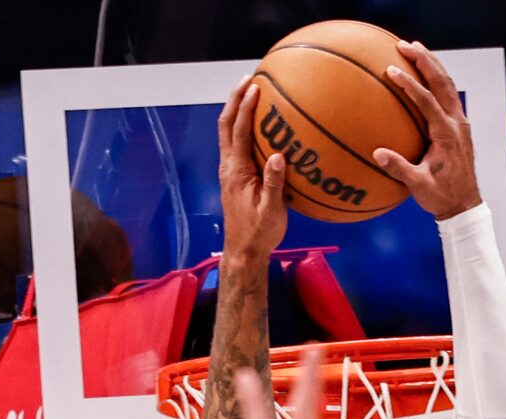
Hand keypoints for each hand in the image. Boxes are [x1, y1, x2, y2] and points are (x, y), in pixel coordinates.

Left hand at [218, 78, 286, 265]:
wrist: (243, 252)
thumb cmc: (259, 234)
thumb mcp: (271, 212)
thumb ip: (274, 184)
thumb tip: (278, 156)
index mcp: (237, 171)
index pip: (239, 131)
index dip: (246, 107)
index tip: (256, 87)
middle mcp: (228, 167)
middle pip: (226, 124)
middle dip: (235, 99)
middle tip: (248, 79)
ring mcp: (229, 171)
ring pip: (227, 133)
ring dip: (235, 111)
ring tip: (249, 94)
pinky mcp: (233, 177)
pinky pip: (234, 144)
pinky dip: (241, 127)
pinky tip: (255, 125)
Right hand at [374, 41, 481, 218]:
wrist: (465, 205)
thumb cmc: (441, 198)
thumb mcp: (419, 186)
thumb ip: (399, 169)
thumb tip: (377, 154)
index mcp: (447, 135)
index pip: (427, 101)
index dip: (410, 84)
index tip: (392, 70)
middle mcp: (457, 124)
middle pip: (442, 82)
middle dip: (424, 60)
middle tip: (404, 45)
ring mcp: (461, 123)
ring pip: (448, 84)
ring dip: (432, 64)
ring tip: (415, 49)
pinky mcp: (460, 125)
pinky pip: (449, 95)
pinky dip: (437, 79)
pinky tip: (424, 74)